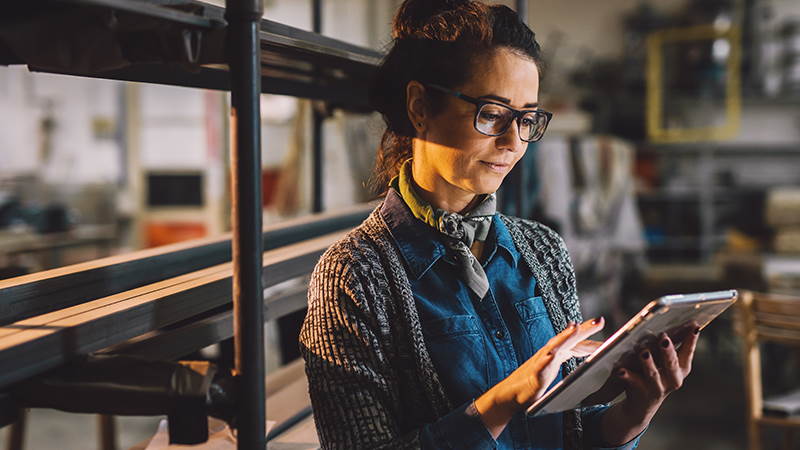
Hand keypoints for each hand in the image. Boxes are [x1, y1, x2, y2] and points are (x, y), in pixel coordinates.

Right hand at [475, 318, 604, 437]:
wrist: (511, 394)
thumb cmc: (533, 382)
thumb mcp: (554, 368)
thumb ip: (566, 357)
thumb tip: (585, 357)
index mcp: (556, 352)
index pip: (576, 342)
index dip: (590, 336)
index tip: (604, 328)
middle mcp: (549, 352)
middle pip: (569, 338)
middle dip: (584, 329)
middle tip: (600, 320)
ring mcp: (541, 361)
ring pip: (556, 346)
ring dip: (566, 336)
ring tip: (575, 327)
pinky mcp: (535, 373)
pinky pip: (542, 365)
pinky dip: (547, 359)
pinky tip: (552, 355)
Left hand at [616, 324, 699, 424]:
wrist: (639, 406)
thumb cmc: (653, 376)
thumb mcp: (664, 361)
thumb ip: (669, 344)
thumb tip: (678, 323)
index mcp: (679, 369)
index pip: (687, 353)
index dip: (690, 340)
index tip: (694, 326)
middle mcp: (671, 380)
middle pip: (672, 365)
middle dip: (668, 351)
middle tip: (664, 337)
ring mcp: (656, 388)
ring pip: (653, 375)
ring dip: (649, 363)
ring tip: (643, 353)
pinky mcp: (639, 393)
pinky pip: (633, 383)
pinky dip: (627, 376)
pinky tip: (620, 371)